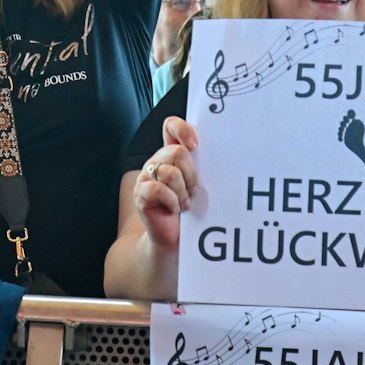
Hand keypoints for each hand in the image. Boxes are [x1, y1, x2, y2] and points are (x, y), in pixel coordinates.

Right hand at [134, 117, 200, 250]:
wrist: (174, 238)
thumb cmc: (190, 211)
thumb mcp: (198, 184)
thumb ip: (202, 166)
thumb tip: (223, 151)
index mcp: (171, 154)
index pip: (170, 126)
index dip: (182, 129)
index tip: (195, 146)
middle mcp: (157, 161)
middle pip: (177, 151)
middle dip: (191, 174)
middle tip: (194, 191)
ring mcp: (146, 176)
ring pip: (170, 172)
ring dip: (183, 192)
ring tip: (185, 204)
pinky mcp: (141, 193)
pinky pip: (159, 189)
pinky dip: (172, 201)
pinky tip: (175, 209)